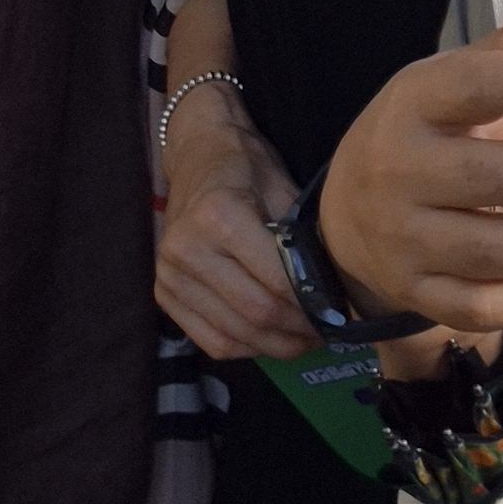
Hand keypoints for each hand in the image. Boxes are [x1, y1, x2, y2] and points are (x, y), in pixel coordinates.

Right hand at [157, 81, 309, 360]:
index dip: (313, 306)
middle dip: (298, 330)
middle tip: (328, 331)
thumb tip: (335, 296)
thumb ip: (303, 242)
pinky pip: (210, 341)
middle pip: (255, 313)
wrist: (197, 155)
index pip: (277, 281)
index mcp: (219, 216)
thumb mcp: (285, 190)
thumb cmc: (248, 167)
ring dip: (276, 346)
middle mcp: (187, 249)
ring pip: (234, 335)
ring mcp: (168, 275)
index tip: (340, 314)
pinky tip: (271, 339)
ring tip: (305, 339)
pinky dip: (247, 348)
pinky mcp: (163, 293)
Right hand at [316, 0, 502, 336]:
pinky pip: (479, 306)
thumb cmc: (429, 134)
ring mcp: (404, 239)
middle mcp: (401, 171)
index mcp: (415, 103)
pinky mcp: (416, 292)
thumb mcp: (456, 82)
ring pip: (492, 252)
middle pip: (490, 180)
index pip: (471, 88)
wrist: (349, 215)